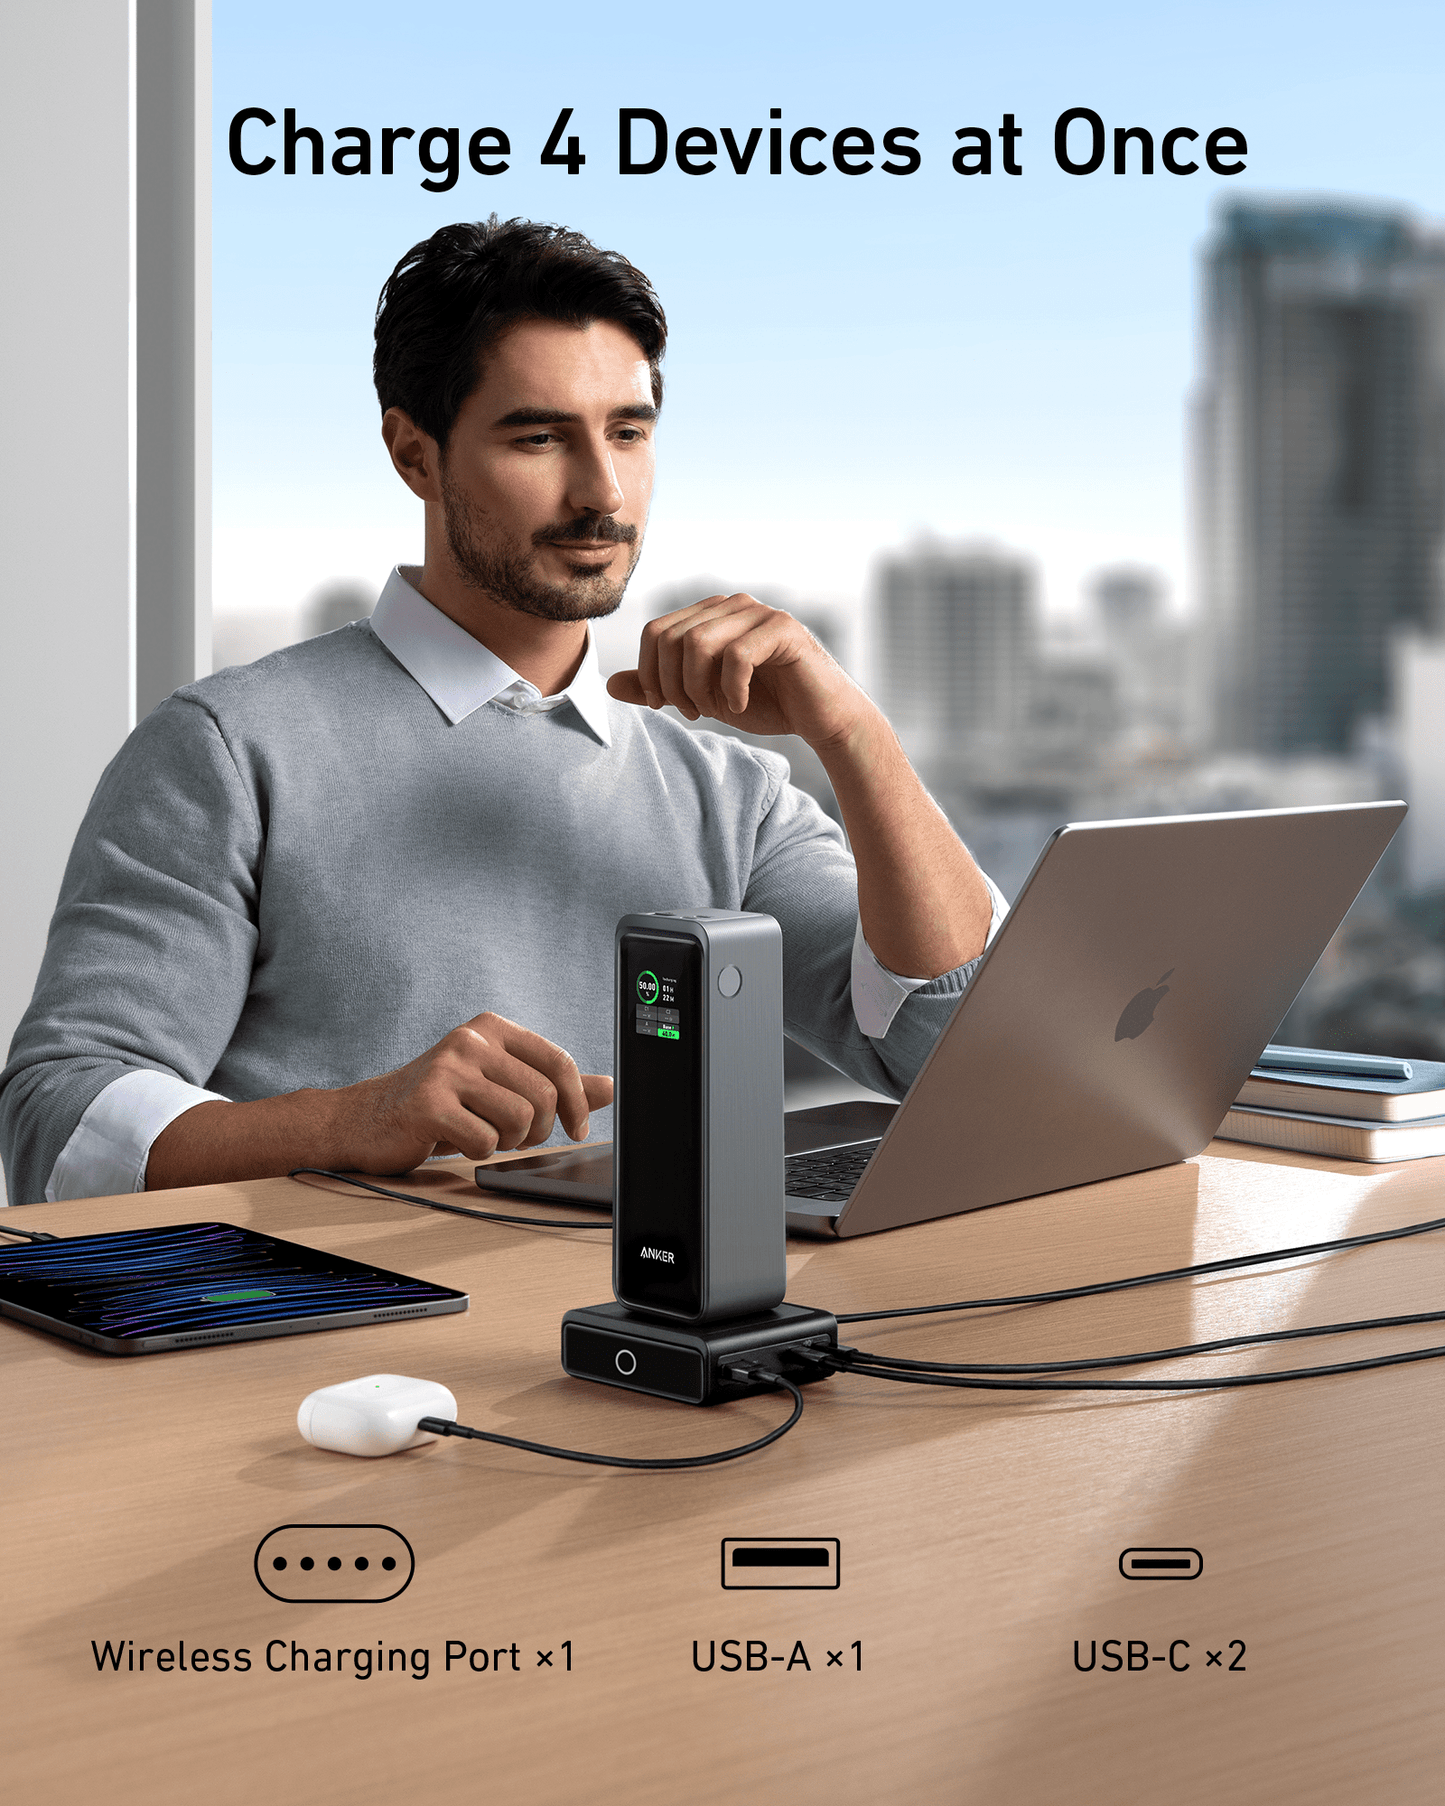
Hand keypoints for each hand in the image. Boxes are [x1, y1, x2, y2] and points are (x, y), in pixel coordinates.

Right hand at [331, 1013, 612, 1173]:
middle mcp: (471, 1040)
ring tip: (482, 1133)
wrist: (367, 1118)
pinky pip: (484, 1141)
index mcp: (492, 1028)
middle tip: (516, 1137)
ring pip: (518, 1119)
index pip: (558, 1061)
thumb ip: (552, 1084)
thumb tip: (610, 1088)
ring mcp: (448, 1069)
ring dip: (507, 1141)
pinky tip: (456, 1140)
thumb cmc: (440, 1101)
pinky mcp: (429, 1103)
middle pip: (543, 1096)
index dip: (578, 1101)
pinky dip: (477, 1152)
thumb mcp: (498, 1083)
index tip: (576, 1129)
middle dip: (538, 1130)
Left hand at [606, 593, 868, 752]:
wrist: (823, 718)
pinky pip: (736, 656)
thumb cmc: (767, 704)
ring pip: (698, 644)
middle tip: (693, 713)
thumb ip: (661, 688)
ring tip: (717, 710)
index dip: (649, 673)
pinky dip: (731, 690)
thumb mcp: (704, 698)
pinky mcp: (783, 629)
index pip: (656, 632)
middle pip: (671, 637)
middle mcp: (731, 604)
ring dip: (700, 688)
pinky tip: (741, 706)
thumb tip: (609, 686)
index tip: (663, 706)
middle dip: (672, 684)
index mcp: (710, 614)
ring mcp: (758, 612)